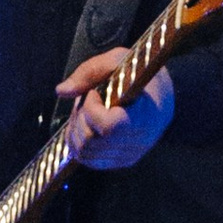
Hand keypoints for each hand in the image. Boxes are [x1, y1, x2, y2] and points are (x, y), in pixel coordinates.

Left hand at [57, 48, 175, 172]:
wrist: (161, 97)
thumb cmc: (139, 75)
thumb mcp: (118, 60)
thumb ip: (89, 72)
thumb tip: (61, 91)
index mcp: (144, 115)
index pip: (110, 127)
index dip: (93, 110)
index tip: (95, 92)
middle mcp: (137, 142)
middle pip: (91, 142)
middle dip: (80, 117)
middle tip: (89, 99)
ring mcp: (128, 155)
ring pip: (85, 153)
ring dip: (77, 130)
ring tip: (87, 111)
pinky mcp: (120, 162)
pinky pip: (88, 160)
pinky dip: (78, 142)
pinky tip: (86, 123)